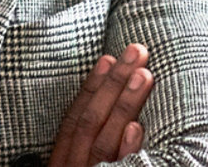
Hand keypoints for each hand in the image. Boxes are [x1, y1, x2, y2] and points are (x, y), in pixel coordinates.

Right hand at [48, 43, 153, 166]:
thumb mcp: (71, 165)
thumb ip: (81, 145)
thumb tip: (106, 111)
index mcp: (63, 156)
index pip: (76, 115)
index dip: (91, 85)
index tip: (109, 58)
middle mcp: (73, 163)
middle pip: (91, 119)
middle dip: (114, 83)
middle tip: (136, 51)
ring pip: (104, 138)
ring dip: (123, 105)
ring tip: (144, 75)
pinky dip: (125, 148)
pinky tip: (136, 127)